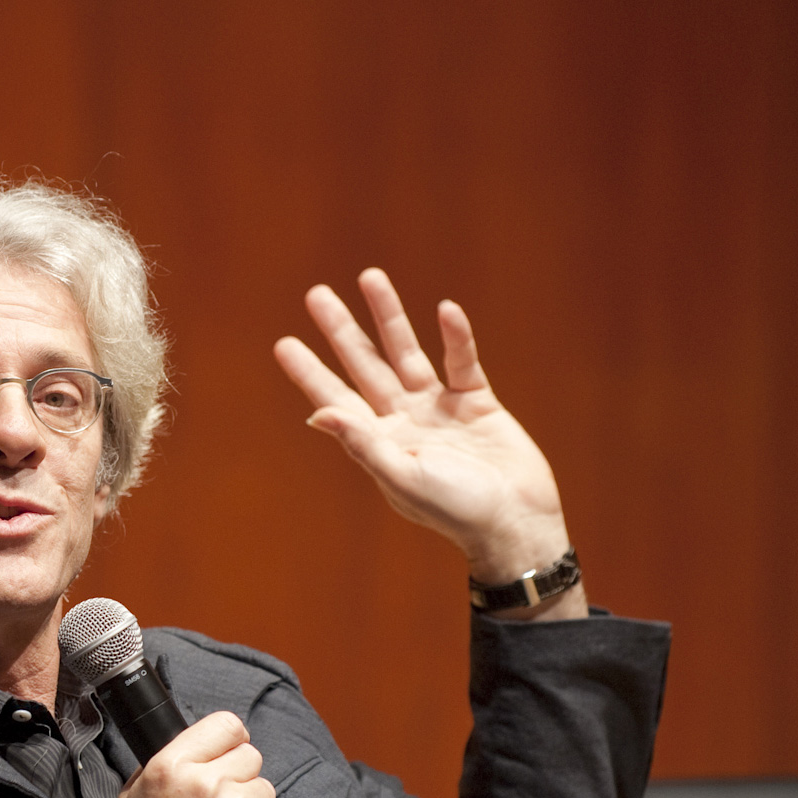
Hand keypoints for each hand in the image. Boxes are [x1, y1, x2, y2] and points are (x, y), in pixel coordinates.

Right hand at [112, 711, 285, 797]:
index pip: (226, 724)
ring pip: (264, 787)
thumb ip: (163, 762)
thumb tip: (193, 742)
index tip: (229, 752)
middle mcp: (207, 782)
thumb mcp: (133, 797)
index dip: (230, 739)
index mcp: (172, 766)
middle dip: (238, 775)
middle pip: (250, 755)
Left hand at [274, 269, 586, 618]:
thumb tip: (319, 414)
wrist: (514, 521)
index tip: (283, 343)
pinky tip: (445, 310)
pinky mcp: (477, 403)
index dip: (310, 372)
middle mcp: (403, 421)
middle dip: (341, 331)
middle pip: (365, 365)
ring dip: (389, 317)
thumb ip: (362, 443)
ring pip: (406, 353)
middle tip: (316, 294)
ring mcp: (438, 409)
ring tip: (370, 276)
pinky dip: (455, 338)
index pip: (336, 399)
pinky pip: (462, 362)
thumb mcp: (401, 476)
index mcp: (379, 442)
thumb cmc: (454, 509)